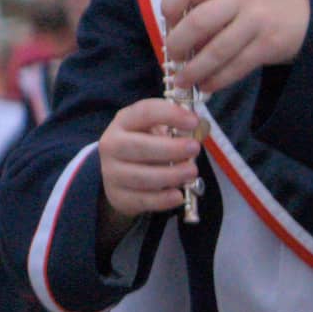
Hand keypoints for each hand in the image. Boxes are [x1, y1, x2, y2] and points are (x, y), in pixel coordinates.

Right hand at [99, 96, 206, 220]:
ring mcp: (112, 172)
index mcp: (123, 122)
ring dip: (171, 175)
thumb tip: (200, 130)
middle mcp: (112, 145)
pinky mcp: (118, 196)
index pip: (145, 112)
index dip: (170, 115)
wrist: (119, 173)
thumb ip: (175, 129)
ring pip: (141, 176)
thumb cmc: (145, 146)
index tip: (194, 122)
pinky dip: (163, 199)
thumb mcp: (154, 130)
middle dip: (171, 148)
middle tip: (195, 149)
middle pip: (139, 146)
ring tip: (191, 173)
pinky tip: (178, 195)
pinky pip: (142, 199)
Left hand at [153, 0, 310, 93]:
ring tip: (183, 82)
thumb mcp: (234, 0)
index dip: (170, 5)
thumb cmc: (259, 11)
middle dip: (178, 45)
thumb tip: (176, 44)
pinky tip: (207, 85)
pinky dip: (217, 79)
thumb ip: (207, 14)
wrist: (308, 20)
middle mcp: (239, 0)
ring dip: (194, 71)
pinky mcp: (269, 46)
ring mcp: (256, 22)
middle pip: (198, 22)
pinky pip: (236, 66)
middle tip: (172, 60)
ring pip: (216, 50)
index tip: (168, 24)